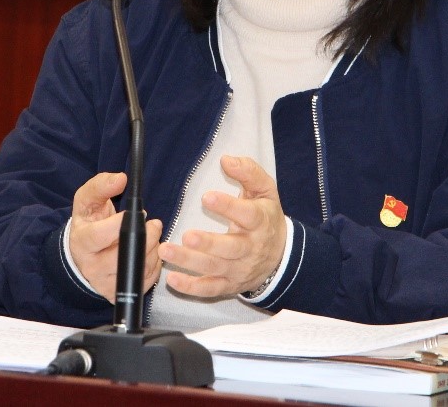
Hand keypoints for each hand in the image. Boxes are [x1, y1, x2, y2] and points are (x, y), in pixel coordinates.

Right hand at [68, 171, 162, 302]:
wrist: (82, 255)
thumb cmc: (88, 224)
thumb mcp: (87, 201)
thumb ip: (101, 185)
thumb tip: (120, 179)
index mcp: (82, 242)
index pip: (101, 235)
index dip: (122, 223)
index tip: (137, 213)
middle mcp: (92, 267)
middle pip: (125, 255)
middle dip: (147, 236)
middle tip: (153, 224)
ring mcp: (105, 284)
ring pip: (139, 268)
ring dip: (155, 249)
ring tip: (153, 236)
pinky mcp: (118, 293)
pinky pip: (146, 280)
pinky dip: (155, 264)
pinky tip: (150, 252)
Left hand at [158, 155, 286, 297]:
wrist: (281, 256)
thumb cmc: (267, 217)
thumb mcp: (265, 190)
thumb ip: (248, 172)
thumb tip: (226, 159)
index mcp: (260, 222)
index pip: (248, 215)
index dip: (228, 207)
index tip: (206, 197)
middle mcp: (250, 248)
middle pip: (230, 248)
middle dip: (207, 243)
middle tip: (186, 235)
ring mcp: (239, 269)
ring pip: (215, 268)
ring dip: (190, 262)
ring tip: (166, 251)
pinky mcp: (229, 284)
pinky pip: (210, 289)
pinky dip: (191, 287)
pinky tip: (172, 279)